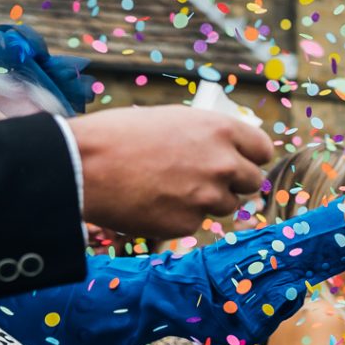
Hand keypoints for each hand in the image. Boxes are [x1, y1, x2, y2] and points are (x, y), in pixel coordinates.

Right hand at [70, 106, 273, 236]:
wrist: (81, 165)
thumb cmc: (118, 135)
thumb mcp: (170, 120)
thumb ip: (205, 136)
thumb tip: (227, 148)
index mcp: (220, 130)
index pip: (263, 150)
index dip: (251, 156)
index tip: (243, 160)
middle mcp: (222, 164)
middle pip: (252, 181)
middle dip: (234, 181)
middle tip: (207, 178)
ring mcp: (208, 197)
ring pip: (226, 205)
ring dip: (207, 199)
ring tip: (169, 186)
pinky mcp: (188, 224)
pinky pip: (195, 221)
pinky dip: (180, 215)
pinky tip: (152, 202)